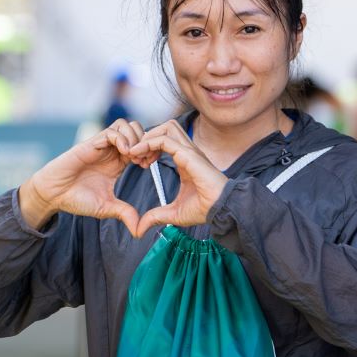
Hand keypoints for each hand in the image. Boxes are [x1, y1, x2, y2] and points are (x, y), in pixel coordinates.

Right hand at [19, 119, 144, 234]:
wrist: (54, 195)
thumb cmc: (77, 199)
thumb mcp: (106, 208)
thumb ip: (124, 213)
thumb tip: (139, 230)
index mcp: (118, 164)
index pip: (141, 147)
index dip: (149, 152)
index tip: (148, 166)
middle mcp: (112, 151)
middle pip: (137, 130)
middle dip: (145, 141)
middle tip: (143, 159)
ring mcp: (102, 146)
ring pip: (126, 125)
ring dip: (135, 137)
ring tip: (133, 156)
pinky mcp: (91, 143)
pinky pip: (112, 131)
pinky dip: (123, 138)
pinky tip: (124, 153)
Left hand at [124, 120, 228, 237]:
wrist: (221, 210)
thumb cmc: (204, 210)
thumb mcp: (173, 213)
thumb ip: (155, 216)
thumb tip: (139, 229)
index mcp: (185, 161)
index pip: (166, 141)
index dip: (149, 147)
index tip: (138, 163)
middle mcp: (188, 152)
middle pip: (166, 128)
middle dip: (147, 137)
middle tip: (135, 155)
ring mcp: (190, 151)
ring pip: (167, 127)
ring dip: (148, 137)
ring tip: (136, 153)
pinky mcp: (189, 154)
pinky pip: (165, 139)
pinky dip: (149, 142)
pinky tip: (138, 154)